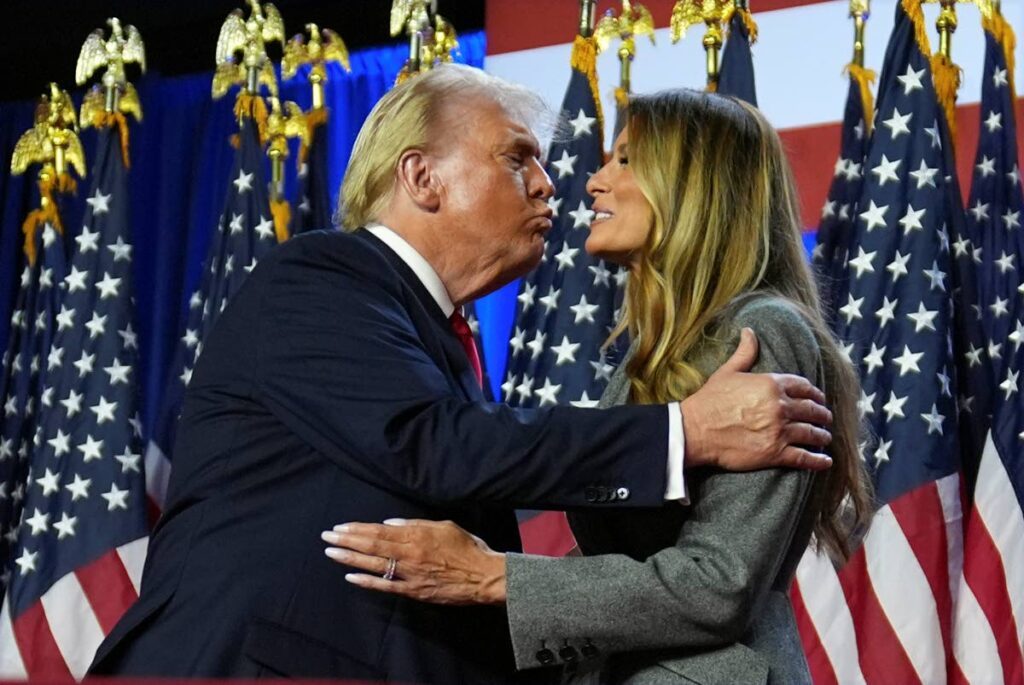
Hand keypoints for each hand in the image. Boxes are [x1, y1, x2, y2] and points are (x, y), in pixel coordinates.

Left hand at [321, 519, 507, 604]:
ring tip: (331, 553)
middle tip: (326, 537)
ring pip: (374, 565)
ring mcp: (410, 574)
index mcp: (417, 535)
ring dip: (350, 559)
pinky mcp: (414, 591)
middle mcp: (410, 553)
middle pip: (372, 546)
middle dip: (347, 541)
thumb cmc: (468, 548)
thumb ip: (416, 524)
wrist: (484, 577)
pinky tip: (351, 577)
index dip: (357, 529)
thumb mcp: (445, 526)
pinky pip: (386, 586)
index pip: (379, 531)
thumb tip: (390, 523)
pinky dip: (367, 582)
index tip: (340, 526)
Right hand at [681, 328, 832, 471]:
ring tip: (825, 438)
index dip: (814, 393)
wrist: (694, 430)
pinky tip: (825, 461)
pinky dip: (818, 460)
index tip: (819, 398)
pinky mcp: (775, 453)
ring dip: (822, 436)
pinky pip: (804, 457)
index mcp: (771, 384)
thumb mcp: (727, 371)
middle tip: (826, 418)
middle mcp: (780, 406)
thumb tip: (749, 331)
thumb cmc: (709, 400)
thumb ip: (744, 352)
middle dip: (822, 414)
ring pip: (811, 433)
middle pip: (811, 410)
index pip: (803, 386)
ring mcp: (779, 430)